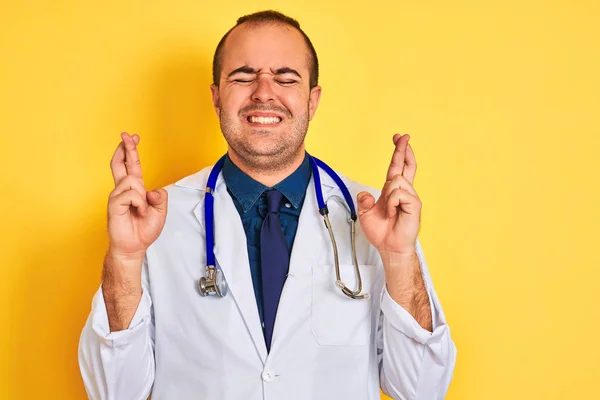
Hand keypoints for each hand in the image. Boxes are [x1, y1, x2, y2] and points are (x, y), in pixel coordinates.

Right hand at [107, 132, 167, 262]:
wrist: (134, 246)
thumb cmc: (144, 229)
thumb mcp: (160, 211)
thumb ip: (160, 196)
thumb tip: (149, 190)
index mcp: (135, 189)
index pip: (132, 166)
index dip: (132, 151)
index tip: (133, 137)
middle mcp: (124, 189)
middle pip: (121, 163)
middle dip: (125, 148)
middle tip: (126, 135)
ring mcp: (117, 196)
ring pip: (132, 180)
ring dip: (142, 195)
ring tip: (141, 209)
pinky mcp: (113, 204)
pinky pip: (130, 194)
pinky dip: (138, 203)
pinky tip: (137, 211)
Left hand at [357, 134, 420, 255]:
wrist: (389, 246)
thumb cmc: (381, 232)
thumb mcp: (365, 213)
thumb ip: (363, 201)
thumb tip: (366, 194)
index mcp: (392, 190)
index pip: (397, 167)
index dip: (398, 152)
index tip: (398, 138)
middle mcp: (403, 191)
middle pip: (406, 165)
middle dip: (403, 149)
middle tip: (403, 136)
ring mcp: (410, 197)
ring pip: (396, 181)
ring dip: (388, 195)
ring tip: (389, 209)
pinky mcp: (415, 205)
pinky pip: (399, 194)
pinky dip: (392, 202)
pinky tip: (393, 211)